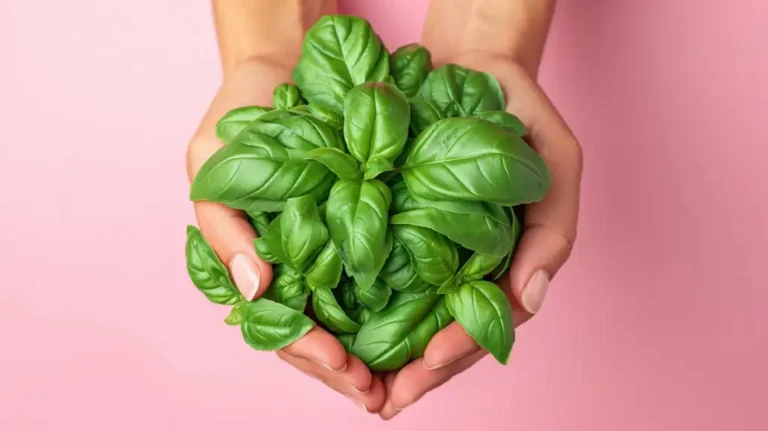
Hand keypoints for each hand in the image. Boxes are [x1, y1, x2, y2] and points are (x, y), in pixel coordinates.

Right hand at [186, 55, 385, 412]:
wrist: (282, 74)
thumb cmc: (239, 120)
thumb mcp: (212, 165)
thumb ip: (224, 230)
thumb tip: (256, 289)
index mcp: (252, 263)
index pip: (277, 323)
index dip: (309, 349)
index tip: (345, 365)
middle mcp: (290, 268)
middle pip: (313, 338)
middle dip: (343, 371)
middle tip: (380, 396)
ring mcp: (323, 255)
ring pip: (343, 324)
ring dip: (368, 360)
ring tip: (399, 386)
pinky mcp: (356, 236)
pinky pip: (370, 286)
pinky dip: (387, 318)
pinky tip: (411, 339)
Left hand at [378, 52, 582, 419]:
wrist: (475, 71)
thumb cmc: (523, 117)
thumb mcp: (557, 165)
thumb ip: (551, 232)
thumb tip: (530, 299)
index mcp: (511, 262)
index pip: (488, 319)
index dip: (458, 346)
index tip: (425, 364)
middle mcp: (472, 266)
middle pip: (446, 333)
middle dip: (417, 371)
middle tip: (382, 401)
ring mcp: (436, 253)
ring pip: (413, 317)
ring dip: (387, 356)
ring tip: (358, 385)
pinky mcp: (401, 232)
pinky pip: (385, 278)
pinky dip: (366, 309)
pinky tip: (341, 331)